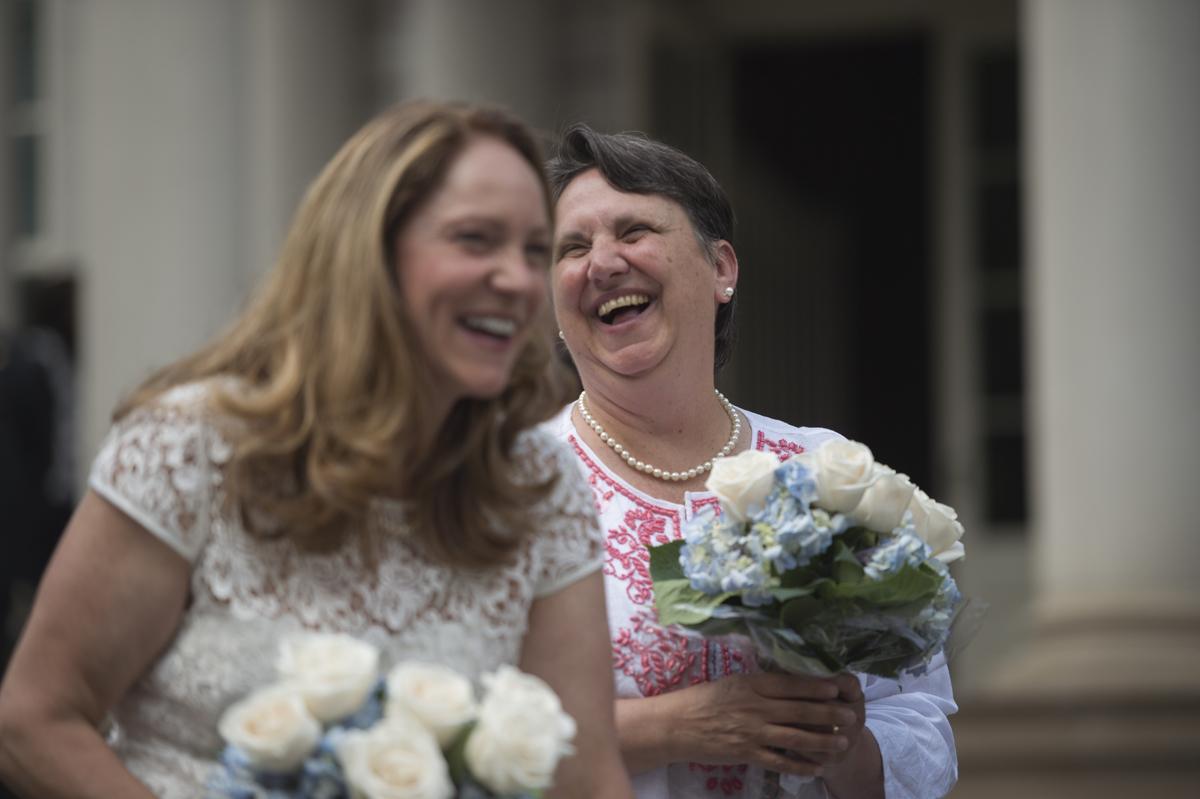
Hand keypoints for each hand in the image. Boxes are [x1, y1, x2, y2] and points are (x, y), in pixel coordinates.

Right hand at [662, 672, 858, 776]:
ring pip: (796, 737)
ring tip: (844, 742)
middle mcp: (756, 707)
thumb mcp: (731, 682)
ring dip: (823, 741)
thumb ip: (757, 684)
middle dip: (830, 714)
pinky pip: (780, 761)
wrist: (676, 725)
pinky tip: (817, 767)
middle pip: (800, 711)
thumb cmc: (701, 699)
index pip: (791, 685)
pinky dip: (801, 765)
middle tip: (852, 716)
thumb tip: (785, 682)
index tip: (837, 689)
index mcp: (751, 684)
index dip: (816, 687)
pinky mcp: (748, 753)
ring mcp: (753, 732)